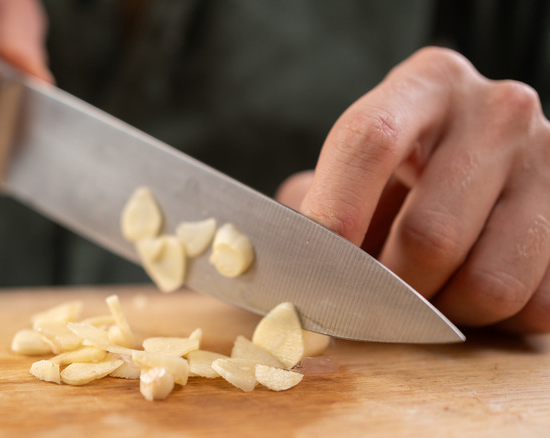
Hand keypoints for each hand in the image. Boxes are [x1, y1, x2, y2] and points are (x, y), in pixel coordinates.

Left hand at [277, 47, 549, 333]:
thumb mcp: (351, 168)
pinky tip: (471, 289)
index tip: (313, 272)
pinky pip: (536, 306)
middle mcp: (497, 111)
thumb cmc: (399, 174)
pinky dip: (495, 321)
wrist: (482, 167)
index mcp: (425, 84)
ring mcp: (549, 162)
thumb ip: (314, 205)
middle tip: (372, 299)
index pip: (369, 142)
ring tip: (427, 292)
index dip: (334, 215)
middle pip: (430, 235)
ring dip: (444, 312)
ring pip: (489, 284)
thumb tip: (271, 263)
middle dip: (389, 291)